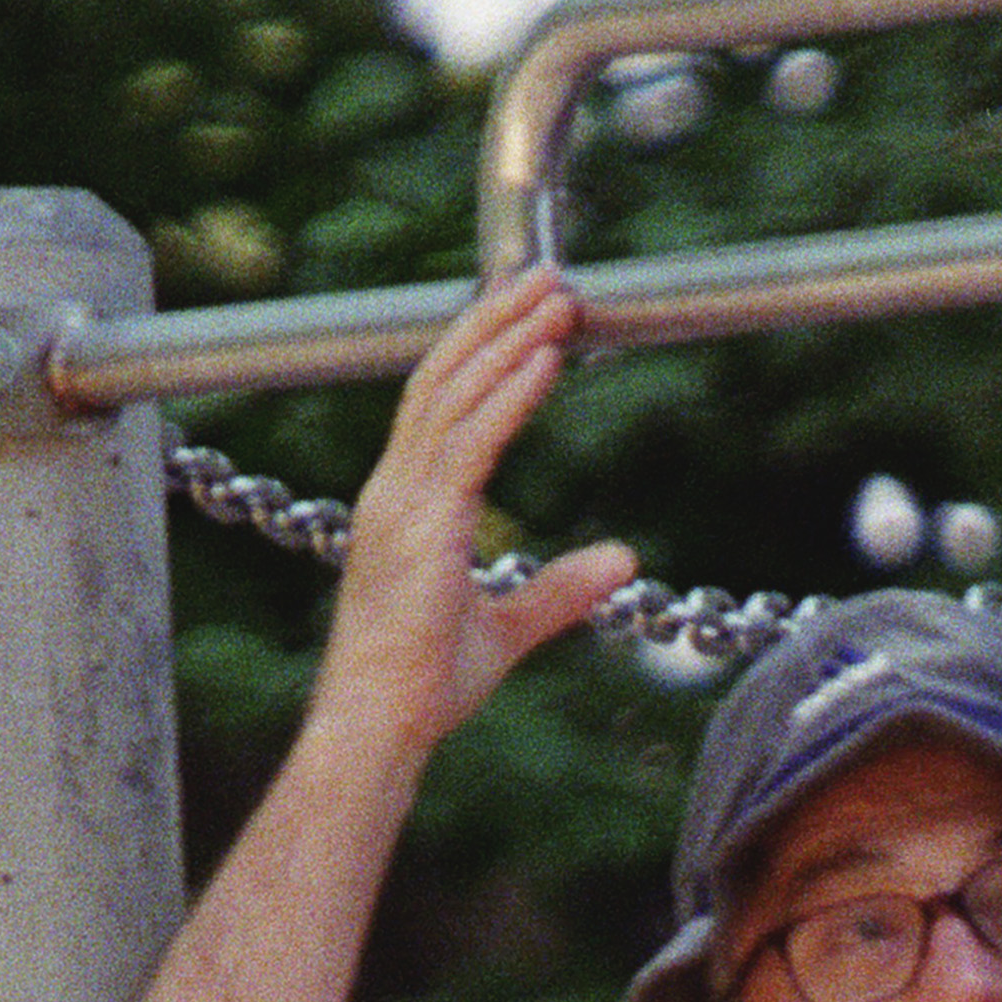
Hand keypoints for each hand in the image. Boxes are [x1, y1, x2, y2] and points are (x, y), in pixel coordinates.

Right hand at [318, 269, 637, 771]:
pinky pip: (470, 442)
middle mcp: (395, 489)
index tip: (530, 316)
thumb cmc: (423, 688)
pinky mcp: (422, 524)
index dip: (483, 351)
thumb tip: (624, 559)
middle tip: (552, 276)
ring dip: (511, 340)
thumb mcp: (507, 628)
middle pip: (445, 377)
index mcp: (404, 504)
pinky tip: (546, 359)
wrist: (378, 725)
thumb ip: (561, 589)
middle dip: (498, 320)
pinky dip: (510, 395)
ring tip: (560, 299)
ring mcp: (402, 502)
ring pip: (457, 393)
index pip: (440, 403)